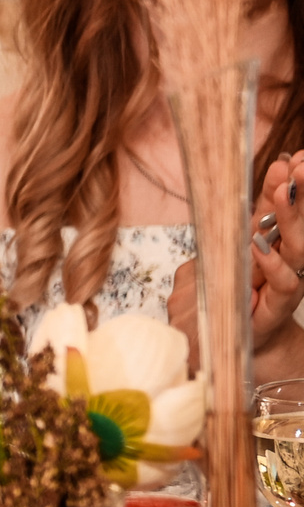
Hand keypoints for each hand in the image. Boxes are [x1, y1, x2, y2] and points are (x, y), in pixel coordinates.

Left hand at [176, 155, 303, 376]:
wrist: (220, 348)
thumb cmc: (216, 302)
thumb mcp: (212, 259)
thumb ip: (223, 233)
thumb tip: (225, 200)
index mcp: (264, 244)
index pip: (277, 209)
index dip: (285, 184)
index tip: (293, 157)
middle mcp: (279, 261)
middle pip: (295, 223)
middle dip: (298, 194)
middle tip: (298, 167)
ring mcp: (279, 286)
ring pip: (296, 249)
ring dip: (291, 221)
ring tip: (285, 194)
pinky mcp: (273, 311)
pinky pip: (282, 287)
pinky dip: (273, 266)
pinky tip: (262, 247)